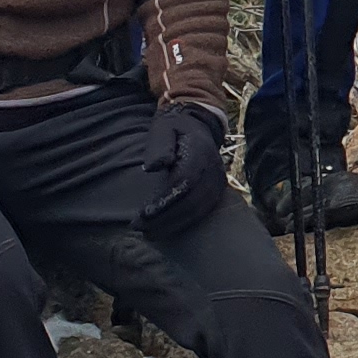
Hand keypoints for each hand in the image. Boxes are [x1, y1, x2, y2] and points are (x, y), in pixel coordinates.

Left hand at [138, 104, 228, 230]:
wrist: (200, 126)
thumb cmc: (174, 128)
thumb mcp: (163, 128)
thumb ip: (158, 146)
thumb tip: (153, 167)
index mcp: (200, 152)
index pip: (184, 182)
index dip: (165, 201)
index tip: (144, 213)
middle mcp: (213, 169)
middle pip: (191, 202)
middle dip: (165, 218)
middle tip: (140, 227)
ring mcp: (218, 182)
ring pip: (198, 211)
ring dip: (173, 224)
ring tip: (148, 232)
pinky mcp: (217, 192)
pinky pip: (203, 212)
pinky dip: (183, 223)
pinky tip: (164, 228)